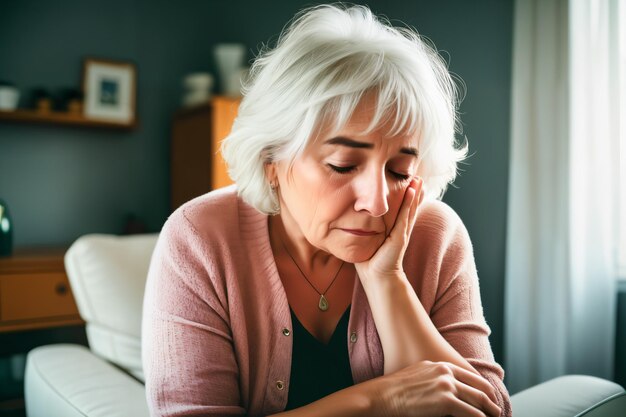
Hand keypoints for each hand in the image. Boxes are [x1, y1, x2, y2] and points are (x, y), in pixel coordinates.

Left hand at [355, 177, 423, 282]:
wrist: (377, 278)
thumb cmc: (370, 263)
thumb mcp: (368, 242)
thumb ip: (364, 232)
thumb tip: (351, 222)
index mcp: (394, 231)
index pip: (402, 211)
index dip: (407, 199)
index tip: (409, 184)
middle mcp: (401, 230)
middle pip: (410, 207)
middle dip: (414, 192)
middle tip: (418, 177)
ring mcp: (402, 232)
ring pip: (410, 209)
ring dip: (415, 194)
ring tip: (419, 180)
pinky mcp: (400, 236)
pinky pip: (405, 216)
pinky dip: (409, 203)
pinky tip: (412, 191)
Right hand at [370, 360, 501, 416]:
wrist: (382, 395)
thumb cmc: (393, 390)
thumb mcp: (416, 377)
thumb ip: (433, 379)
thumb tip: (443, 391)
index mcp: (439, 365)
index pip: (470, 376)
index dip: (483, 388)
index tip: (488, 398)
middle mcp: (445, 372)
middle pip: (478, 387)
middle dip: (490, 401)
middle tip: (496, 411)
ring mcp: (446, 385)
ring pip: (479, 400)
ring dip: (489, 412)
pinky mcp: (446, 401)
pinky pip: (472, 413)